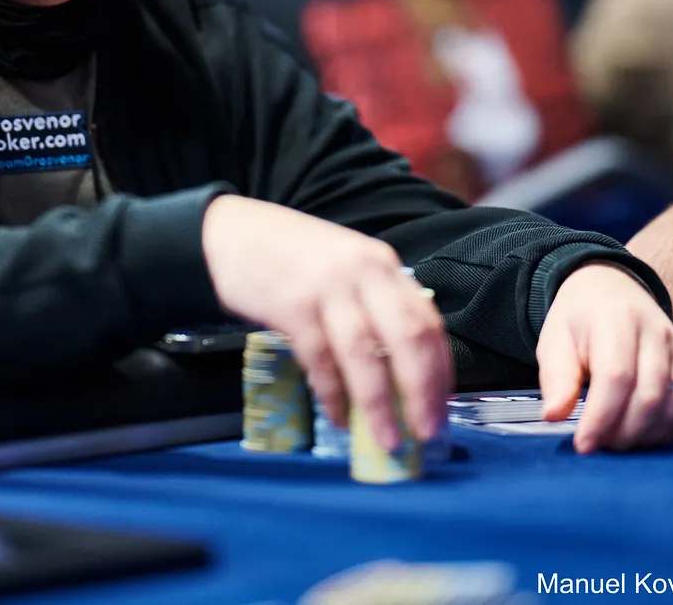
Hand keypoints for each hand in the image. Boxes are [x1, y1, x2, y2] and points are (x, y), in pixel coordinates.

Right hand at [201, 194, 449, 449]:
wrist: (230, 233)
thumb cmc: (290, 256)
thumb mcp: (344, 267)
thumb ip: (374, 304)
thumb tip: (401, 370)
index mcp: (381, 265)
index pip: (426, 321)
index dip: (440, 370)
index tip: (443, 407)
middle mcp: (362, 272)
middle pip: (407, 337)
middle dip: (422, 391)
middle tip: (426, 432)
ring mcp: (327, 288)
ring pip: (366, 354)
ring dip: (379, 404)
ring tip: (387, 438)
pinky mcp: (292, 306)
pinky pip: (320, 360)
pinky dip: (333, 394)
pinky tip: (338, 417)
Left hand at [537, 263, 672, 452]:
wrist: (611, 288)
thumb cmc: (580, 319)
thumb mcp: (555, 340)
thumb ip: (556, 378)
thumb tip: (554, 415)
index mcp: (615, 321)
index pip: (616, 377)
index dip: (601, 418)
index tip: (583, 444)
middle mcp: (653, 333)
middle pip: (648, 397)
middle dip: (622, 433)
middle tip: (598, 445)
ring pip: (671, 407)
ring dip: (643, 436)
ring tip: (615, 441)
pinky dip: (664, 431)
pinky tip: (639, 435)